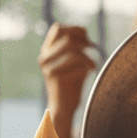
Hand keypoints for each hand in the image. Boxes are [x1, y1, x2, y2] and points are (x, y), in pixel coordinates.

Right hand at [38, 23, 96, 137]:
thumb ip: (72, 46)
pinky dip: (89, 66)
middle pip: (68, 38)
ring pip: (74, 51)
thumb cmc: (71, 83)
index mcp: (46, 52)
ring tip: (92, 63)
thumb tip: (83, 31)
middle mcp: (44, 58)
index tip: (87, 37)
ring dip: (88, 56)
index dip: (75, 29)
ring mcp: (49, 68)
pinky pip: (79, 64)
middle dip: (85, 42)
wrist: (64, 108)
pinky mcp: (57, 78)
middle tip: (92, 49)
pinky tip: (91, 71)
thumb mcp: (70, 61)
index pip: (58, 28)